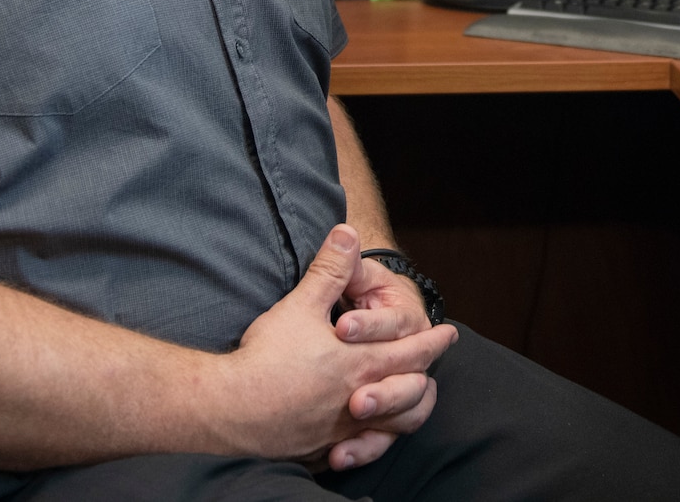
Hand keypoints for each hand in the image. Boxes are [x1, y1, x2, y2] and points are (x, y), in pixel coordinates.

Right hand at [214, 225, 455, 471]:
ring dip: (410, 407)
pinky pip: (362, 448)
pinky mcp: (323, 448)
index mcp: (361, 362)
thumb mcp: (301, 305)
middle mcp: (360, 398)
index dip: (432, 341)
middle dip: (427, 370)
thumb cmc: (267, 358)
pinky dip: (376, 440)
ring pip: (394, 424)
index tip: (448, 334)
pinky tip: (371, 434)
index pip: (411, 351)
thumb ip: (330, 270)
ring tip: (417, 398)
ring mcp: (344, 429)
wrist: (231, 410)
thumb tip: (348, 232)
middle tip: (438, 362)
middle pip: (410, 387)